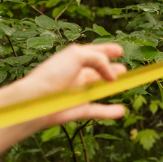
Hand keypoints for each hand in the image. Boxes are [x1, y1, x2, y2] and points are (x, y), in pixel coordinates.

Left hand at [3, 43, 128, 128]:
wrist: (37, 99)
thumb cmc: (53, 74)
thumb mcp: (77, 55)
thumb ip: (99, 59)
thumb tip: (112, 75)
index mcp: (73, 59)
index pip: (93, 52)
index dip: (107, 50)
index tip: (120, 50)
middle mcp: (76, 75)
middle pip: (97, 71)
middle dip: (111, 70)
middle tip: (124, 70)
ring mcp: (77, 93)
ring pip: (99, 90)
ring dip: (112, 87)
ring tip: (125, 84)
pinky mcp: (79, 110)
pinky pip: (98, 110)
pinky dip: (110, 111)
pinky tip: (121, 111)